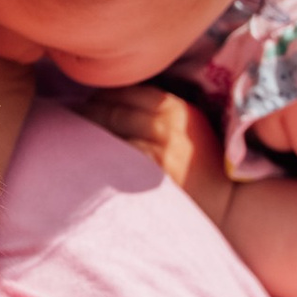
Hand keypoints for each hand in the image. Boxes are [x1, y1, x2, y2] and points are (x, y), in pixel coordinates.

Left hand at [78, 85, 232, 225]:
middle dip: (86, 112)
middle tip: (68, 120)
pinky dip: (95, 156)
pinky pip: (112, 157)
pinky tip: (83, 161)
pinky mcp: (149, 175)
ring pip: (106, 130)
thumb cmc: (203, 168)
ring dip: (85, 133)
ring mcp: (157, 150)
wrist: (228, 206)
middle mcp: (167, 124)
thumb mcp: (188, 127)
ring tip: (70, 139)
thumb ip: (157, 112)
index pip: (124, 90)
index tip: (86, 104)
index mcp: (176, 108)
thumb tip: (109, 101)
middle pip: (110, 108)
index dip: (100, 95)